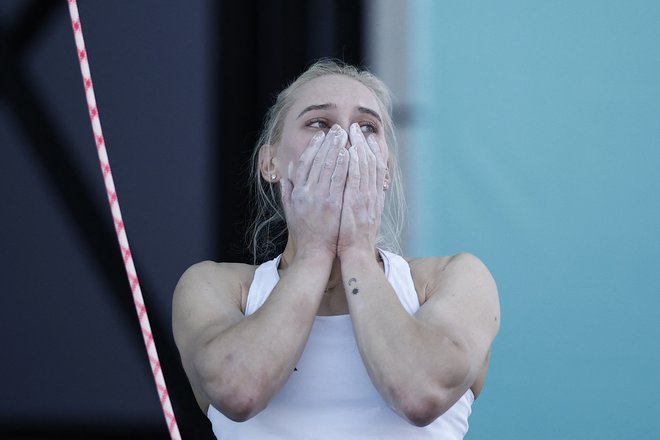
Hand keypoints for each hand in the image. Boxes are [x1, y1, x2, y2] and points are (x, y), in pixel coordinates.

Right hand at [280, 125, 348, 258]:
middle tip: (337, 129)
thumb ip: (288, 191)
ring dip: (338, 148)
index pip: (304, 163)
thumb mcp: (290, 211)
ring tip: (345, 135)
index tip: (320, 135)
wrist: (316, 253)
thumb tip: (286, 175)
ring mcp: (322, 199)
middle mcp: (308, 193)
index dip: (313, 147)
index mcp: (298, 192)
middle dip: (328, 142)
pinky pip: (341, 180)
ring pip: (330, 167)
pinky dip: (345, 165)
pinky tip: (351, 153)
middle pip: (319, 160)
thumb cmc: (305, 233)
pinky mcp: (335, 205)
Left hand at [337, 123, 386, 257]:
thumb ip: (360, 199)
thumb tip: (357, 187)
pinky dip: (355, 162)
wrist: (356, 254)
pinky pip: (356, 178)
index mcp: (373, 196)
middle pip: (371, 162)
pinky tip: (350, 149)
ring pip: (365, 166)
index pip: (375, 168)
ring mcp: (365, 198)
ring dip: (358, 146)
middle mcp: (372, 194)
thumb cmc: (354, 238)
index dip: (372, 150)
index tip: (367, 136)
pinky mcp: (356, 203)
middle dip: (364, 142)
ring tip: (352, 131)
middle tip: (357, 127)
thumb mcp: (362, 216)